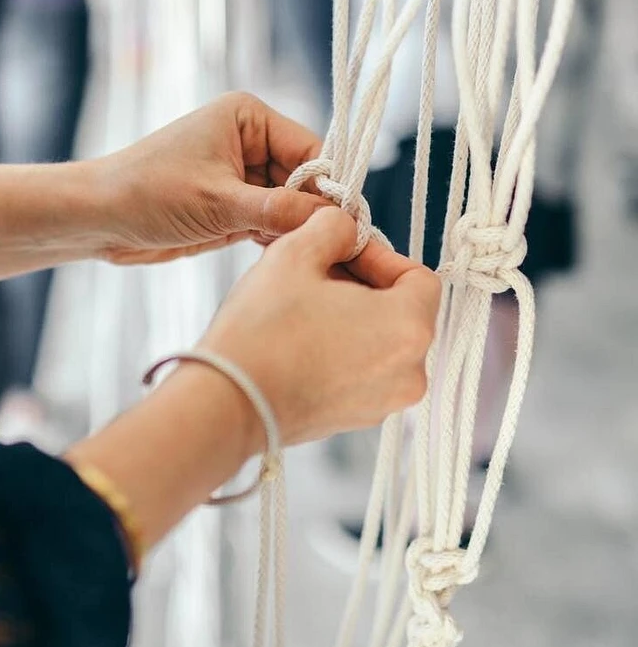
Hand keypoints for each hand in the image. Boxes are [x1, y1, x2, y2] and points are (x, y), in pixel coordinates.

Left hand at [99, 92, 328, 263]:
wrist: (98, 218)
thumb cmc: (148, 193)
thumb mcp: (218, 202)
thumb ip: (278, 209)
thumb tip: (336, 218)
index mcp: (248, 119)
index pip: (311, 151)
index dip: (331, 189)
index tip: (350, 225)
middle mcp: (250, 142)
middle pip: (305, 181)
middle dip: (315, 215)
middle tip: (337, 251)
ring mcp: (242, 177)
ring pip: (290, 206)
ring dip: (297, 232)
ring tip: (316, 260)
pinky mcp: (233, 208)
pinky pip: (270, 224)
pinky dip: (278, 241)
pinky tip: (287, 260)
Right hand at [199, 207, 440, 453]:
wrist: (227, 404)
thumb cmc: (263, 330)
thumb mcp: (296, 253)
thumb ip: (333, 227)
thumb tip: (346, 229)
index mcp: (409, 328)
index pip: (418, 276)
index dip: (379, 254)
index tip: (342, 250)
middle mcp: (409, 372)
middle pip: (401, 310)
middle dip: (362, 284)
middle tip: (318, 271)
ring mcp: (384, 402)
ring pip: (381, 340)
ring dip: (351, 316)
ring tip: (304, 304)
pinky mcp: (356, 419)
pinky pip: (362, 370)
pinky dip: (341, 349)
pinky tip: (299, 339)